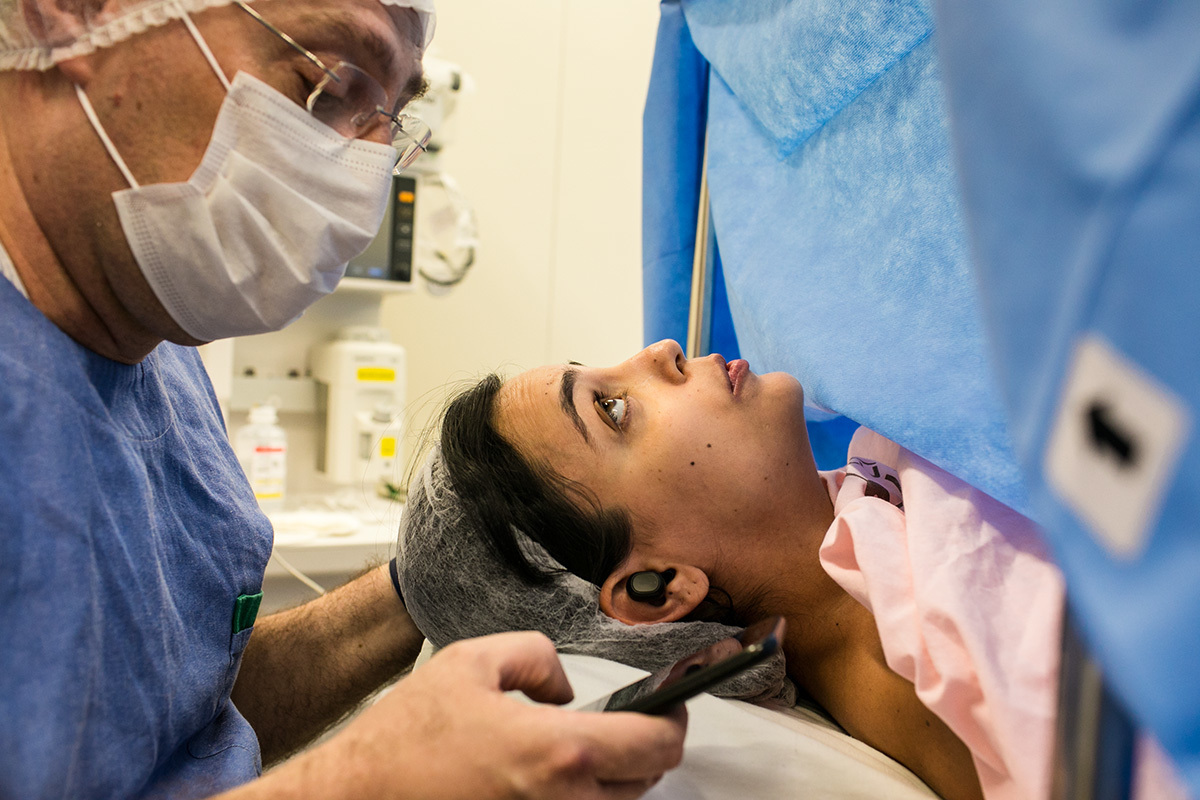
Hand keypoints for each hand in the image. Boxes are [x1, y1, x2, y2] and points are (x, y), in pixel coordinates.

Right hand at [286, 631, 686, 799]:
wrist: (356, 798)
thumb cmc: (406, 738)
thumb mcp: (473, 661)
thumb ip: (538, 658)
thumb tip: (566, 689)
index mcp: (559, 754)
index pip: (657, 744)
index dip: (674, 719)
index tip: (671, 704)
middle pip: (645, 783)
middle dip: (647, 747)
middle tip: (634, 720)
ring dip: (617, 779)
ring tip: (590, 747)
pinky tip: (556, 777)